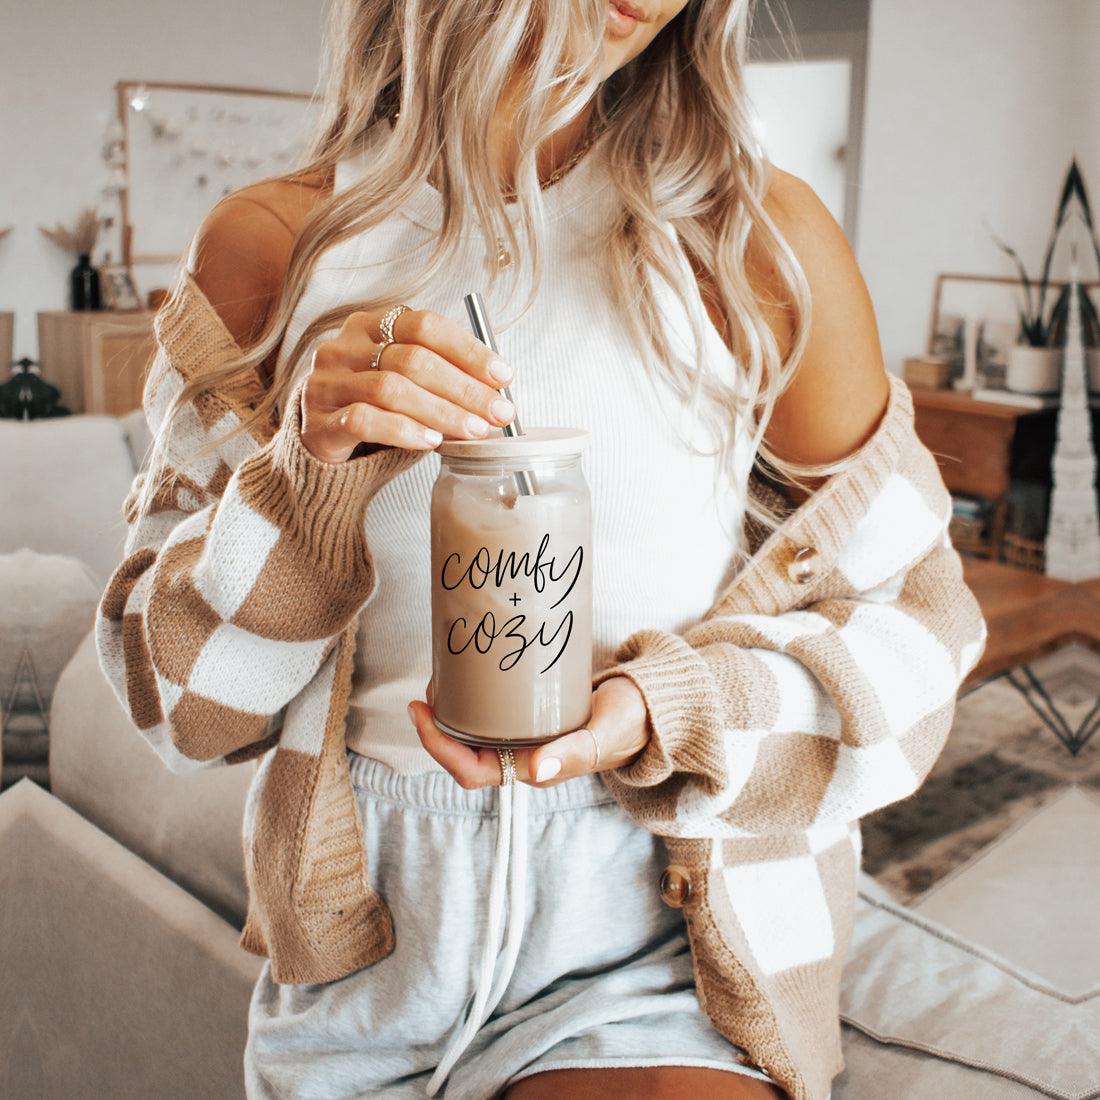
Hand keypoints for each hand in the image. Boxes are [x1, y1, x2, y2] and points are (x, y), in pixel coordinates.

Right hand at [300, 306, 517, 462]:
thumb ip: (443, 378)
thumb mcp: (407, 382)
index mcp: (370, 326)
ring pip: (391, 389)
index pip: (424, 325)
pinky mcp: (317, 422)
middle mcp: (344, 347)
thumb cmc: (374, 408)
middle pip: (413, 359)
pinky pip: (364, 420)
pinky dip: (404, 430)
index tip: (503, 375)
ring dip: (442, 411)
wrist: (319, 441)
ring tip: (473, 430)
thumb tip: (497, 392)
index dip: (468, 349)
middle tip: (498, 412)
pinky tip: (431, 441)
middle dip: (464, 388)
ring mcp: (327, 382)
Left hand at [406, 677, 650, 787]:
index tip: (420, 710)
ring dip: (453, 708)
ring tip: (444, 674)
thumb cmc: (631, 722)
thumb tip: (536, 769)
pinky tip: (470, 670)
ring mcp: (526, 737)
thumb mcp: (606, 733)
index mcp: (534, 768)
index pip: (470, 771)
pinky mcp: (531, 716)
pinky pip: (491, 713)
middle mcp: (523, 756)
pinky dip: (474, 696)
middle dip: (437, 723)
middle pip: (463, 751)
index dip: (438, 746)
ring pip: (474, 731)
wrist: (651, 708)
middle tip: (430, 685)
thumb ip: (577, 751)